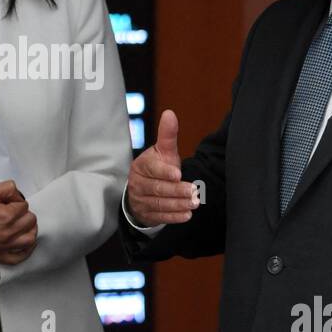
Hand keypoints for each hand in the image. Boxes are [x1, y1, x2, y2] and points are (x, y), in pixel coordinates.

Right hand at [0, 142, 35, 264]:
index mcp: (5, 214)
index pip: (23, 203)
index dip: (13, 199)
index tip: (4, 199)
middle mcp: (8, 232)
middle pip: (30, 220)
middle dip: (22, 212)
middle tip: (10, 209)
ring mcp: (4, 245)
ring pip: (30, 238)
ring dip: (28, 229)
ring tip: (19, 223)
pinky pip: (20, 257)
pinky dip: (25, 250)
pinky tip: (23, 241)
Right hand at [125, 109, 199, 225]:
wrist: (143, 190)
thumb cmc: (157, 167)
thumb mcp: (162, 151)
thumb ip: (167, 135)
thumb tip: (170, 113)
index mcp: (141, 165)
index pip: (152, 169)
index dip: (164, 172)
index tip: (178, 174)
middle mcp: (138, 183)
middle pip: (157, 188)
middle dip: (176, 190)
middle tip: (193, 191)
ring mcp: (141, 200)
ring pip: (160, 203)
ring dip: (178, 204)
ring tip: (194, 203)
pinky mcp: (147, 214)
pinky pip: (160, 217)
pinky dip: (174, 217)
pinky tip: (187, 215)